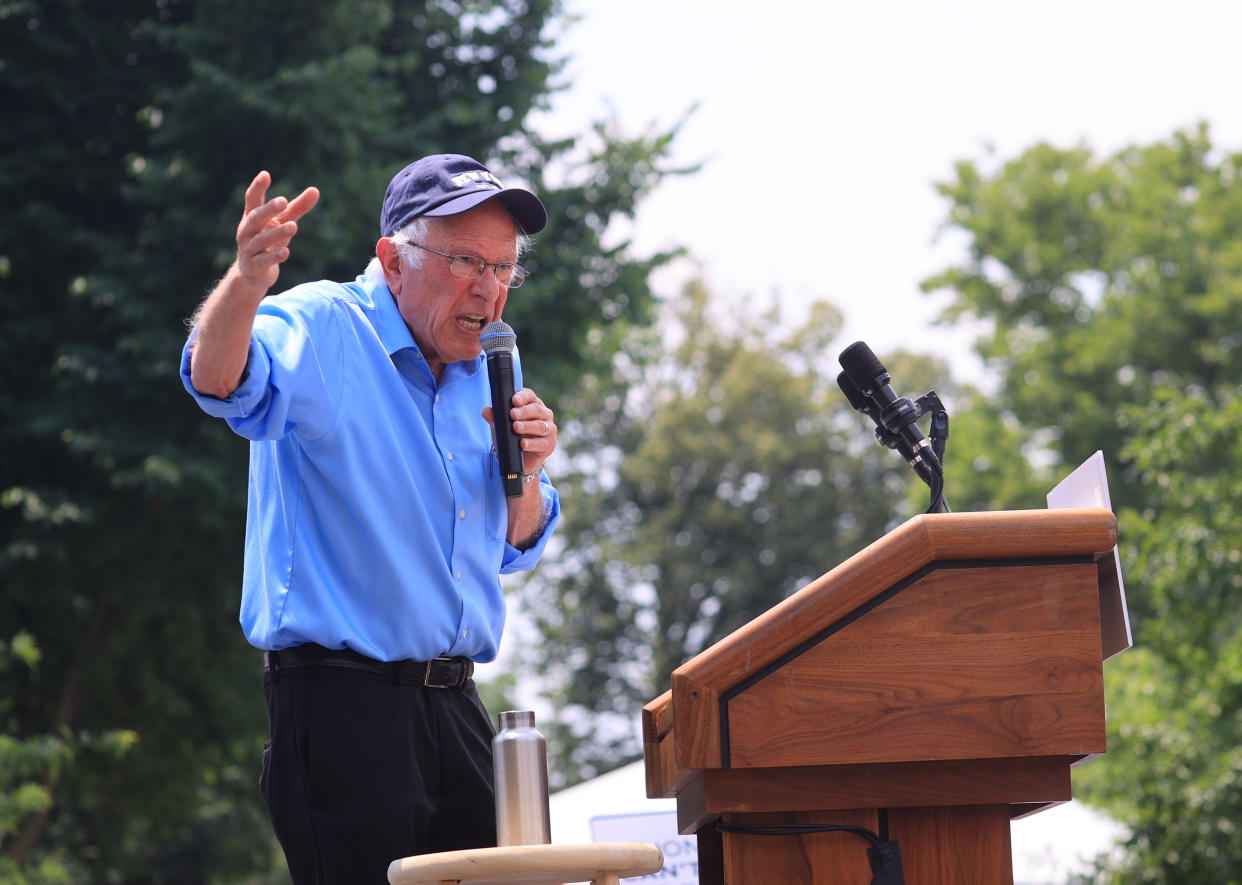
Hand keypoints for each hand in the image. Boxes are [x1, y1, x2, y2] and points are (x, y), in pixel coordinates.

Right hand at [235, 170, 319, 292]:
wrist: (253, 274)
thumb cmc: (269, 242)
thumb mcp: (283, 223)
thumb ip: (297, 208)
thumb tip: (315, 190)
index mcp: (252, 217)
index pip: (252, 199)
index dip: (258, 187)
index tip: (265, 174)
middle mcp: (247, 231)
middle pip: (255, 218)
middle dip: (269, 210)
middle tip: (284, 201)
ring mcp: (248, 249)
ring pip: (261, 240)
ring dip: (276, 233)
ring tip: (293, 226)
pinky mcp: (254, 266)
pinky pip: (263, 261)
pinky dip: (274, 256)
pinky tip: (286, 252)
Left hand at [483, 387, 556, 475]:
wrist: (519, 460)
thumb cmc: (511, 437)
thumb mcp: (500, 427)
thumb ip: (494, 418)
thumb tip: (486, 411)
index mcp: (532, 404)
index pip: (529, 396)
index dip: (523, 397)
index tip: (514, 400)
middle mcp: (544, 414)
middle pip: (536, 409)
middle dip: (524, 412)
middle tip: (512, 414)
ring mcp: (549, 429)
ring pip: (540, 425)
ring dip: (527, 426)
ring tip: (516, 427)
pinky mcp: (549, 444)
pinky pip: (542, 443)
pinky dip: (531, 443)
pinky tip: (523, 444)